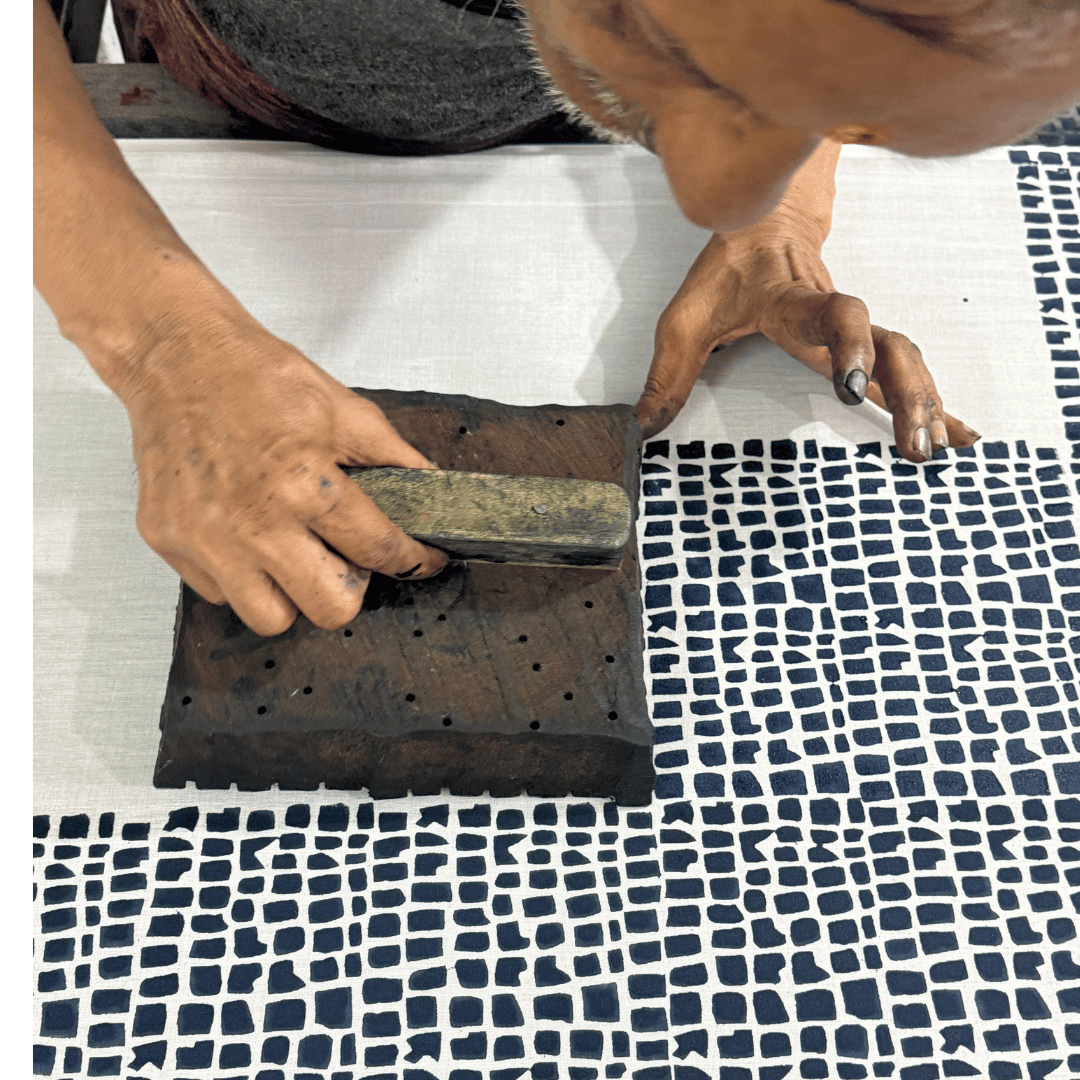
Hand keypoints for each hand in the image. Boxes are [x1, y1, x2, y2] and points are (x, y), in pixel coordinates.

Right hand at [121, 307, 448, 635]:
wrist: (177, 355)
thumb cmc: (253, 375)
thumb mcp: (343, 408)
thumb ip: (394, 457)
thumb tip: (431, 490)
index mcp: (305, 484)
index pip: (379, 550)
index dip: (412, 560)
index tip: (419, 560)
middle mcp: (255, 521)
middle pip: (330, 609)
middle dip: (351, 588)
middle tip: (347, 558)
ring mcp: (208, 538)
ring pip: (271, 619)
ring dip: (293, 595)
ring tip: (295, 555)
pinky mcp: (170, 542)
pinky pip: (221, 594)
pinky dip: (243, 578)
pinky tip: (249, 539)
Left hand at [635, 226, 980, 460]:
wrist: (764, 219)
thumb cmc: (726, 270)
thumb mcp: (684, 318)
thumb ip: (666, 373)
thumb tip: (644, 427)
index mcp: (793, 303)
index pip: (834, 316)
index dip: (849, 349)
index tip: (852, 391)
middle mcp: (835, 315)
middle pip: (890, 346)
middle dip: (907, 396)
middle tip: (912, 448)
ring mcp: (855, 327)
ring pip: (906, 358)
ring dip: (925, 403)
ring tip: (934, 450)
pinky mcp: (861, 341)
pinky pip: (904, 367)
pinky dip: (932, 399)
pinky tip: (955, 431)